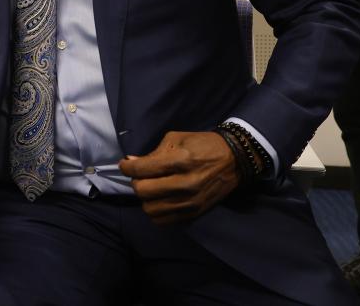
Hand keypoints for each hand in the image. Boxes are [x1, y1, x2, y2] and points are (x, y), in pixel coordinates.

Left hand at [119, 131, 239, 224]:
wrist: (233, 160)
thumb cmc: (202, 145)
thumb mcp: (176, 139)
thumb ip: (153, 153)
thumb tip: (131, 162)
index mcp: (179, 161)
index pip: (141, 170)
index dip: (126, 167)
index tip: (125, 165)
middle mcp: (184, 184)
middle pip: (142, 191)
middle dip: (136, 182)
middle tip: (141, 176)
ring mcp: (190, 201)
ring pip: (150, 209)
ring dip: (146, 199)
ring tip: (152, 189)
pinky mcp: (194, 213)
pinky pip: (163, 220)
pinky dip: (156, 211)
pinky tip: (160, 200)